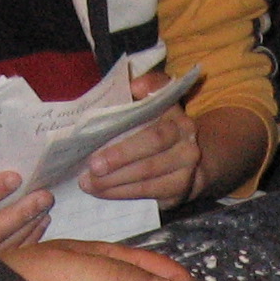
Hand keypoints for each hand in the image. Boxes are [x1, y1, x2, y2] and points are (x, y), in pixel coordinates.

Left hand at [83, 86, 204, 207]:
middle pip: (151, 158)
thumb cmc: (160, 124)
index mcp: (178, 120)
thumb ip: (150, 86)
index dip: (128, 143)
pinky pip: (148, 195)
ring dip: (115, 183)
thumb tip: (136, 85)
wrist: (190, 157)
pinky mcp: (178, 193)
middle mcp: (187, 146)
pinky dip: (123, 194)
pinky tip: (104, 193)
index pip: (155, 132)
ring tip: (90, 184)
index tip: (99, 142)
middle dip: (119, 162)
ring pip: (148, 180)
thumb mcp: (159, 100)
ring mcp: (185, 172)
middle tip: (91, 169)